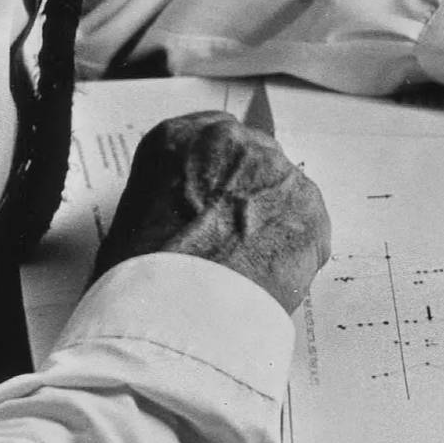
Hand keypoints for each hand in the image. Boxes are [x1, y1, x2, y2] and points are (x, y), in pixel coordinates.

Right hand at [93, 113, 330, 311]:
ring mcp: (278, 173)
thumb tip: (183, 219)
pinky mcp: (311, 209)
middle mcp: (234, 144)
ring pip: (283, 193)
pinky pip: (308, 227)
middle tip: (234, 234)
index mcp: (181, 138)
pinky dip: (295, 250)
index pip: (212, 137)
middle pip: (253, 160)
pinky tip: (271, 275)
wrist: (181, 305)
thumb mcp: (132, 220)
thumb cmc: (145, 272)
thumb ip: (170, 198)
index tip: (218, 193)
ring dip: (273, 221)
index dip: (217, 172)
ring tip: (250, 263)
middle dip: (248, 193)